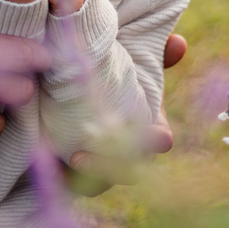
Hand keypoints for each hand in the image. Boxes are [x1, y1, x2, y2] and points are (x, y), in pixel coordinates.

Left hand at [65, 33, 186, 192]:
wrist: (72, 89)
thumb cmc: (111, 77)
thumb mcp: (129, 61)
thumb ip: (155, 54)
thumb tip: (178, 44)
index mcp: (147, 128)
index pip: (159, 140)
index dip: (157, 140)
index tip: (156, 136)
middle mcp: (127, 152)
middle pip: (128, 171)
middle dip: (111, 167)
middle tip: (83, 154)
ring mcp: (103, 166)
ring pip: (100, 183)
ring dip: (88, 176)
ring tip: (69, 160)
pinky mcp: (75, 172)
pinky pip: (72, 183)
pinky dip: (64, 178)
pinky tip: (50, 166)